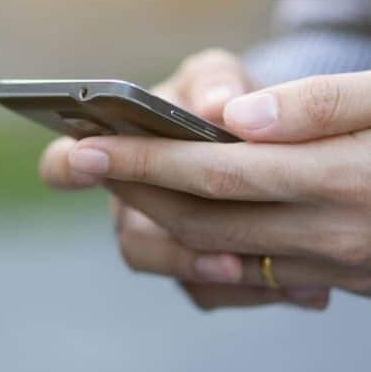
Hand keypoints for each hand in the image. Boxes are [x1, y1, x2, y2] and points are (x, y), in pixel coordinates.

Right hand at [39, 49, 328, 309]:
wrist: (272, 138)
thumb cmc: (225, 98)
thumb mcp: (219, 77)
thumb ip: (214, 83)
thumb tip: (218, 106)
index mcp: (117, 152)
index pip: (65, 164)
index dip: (67, 166)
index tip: (84, 157)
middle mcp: (133, 204)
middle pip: (133, 239)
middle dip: (173, 248)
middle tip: (218, 251)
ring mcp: (165, 242)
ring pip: (175, 272)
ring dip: (210, 272)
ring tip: (253, 268)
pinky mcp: (203, 274)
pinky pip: (215, 293)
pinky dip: (255, 289)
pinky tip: (305, 285)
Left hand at [65, 62, 370, 300]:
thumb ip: (323, 106)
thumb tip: (237, 118)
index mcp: (346, 180)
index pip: (215, 171)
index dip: (142, 158)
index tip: (84, 145)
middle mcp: (336, 235)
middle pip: (203, 219)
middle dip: (129, 190)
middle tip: (73, 163)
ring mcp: (344, 266)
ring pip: (225, 252)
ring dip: (162, 219)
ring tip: (120, 182)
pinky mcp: (356, 280)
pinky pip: (265, 270)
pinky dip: (215, 246)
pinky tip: (193, 218)